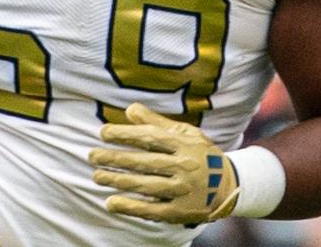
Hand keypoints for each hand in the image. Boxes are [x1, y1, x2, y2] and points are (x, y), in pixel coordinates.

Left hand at [88, 103, 240, 224]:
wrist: (228, 186)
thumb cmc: (200, 155)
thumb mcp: (186, 135)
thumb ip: (157, 124)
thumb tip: (130, 109)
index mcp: (187, 145)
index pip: (152, 137)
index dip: (126, 134)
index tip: (103, 132)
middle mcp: (187, 166)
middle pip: (146, 162)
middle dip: (116, 158)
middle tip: (92, 155)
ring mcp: (183, 190)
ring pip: (145, 185)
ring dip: (118, 180)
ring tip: (97, 176)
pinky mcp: (179, 212)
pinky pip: (151, 209)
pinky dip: (129, 206)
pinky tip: (110, 202)